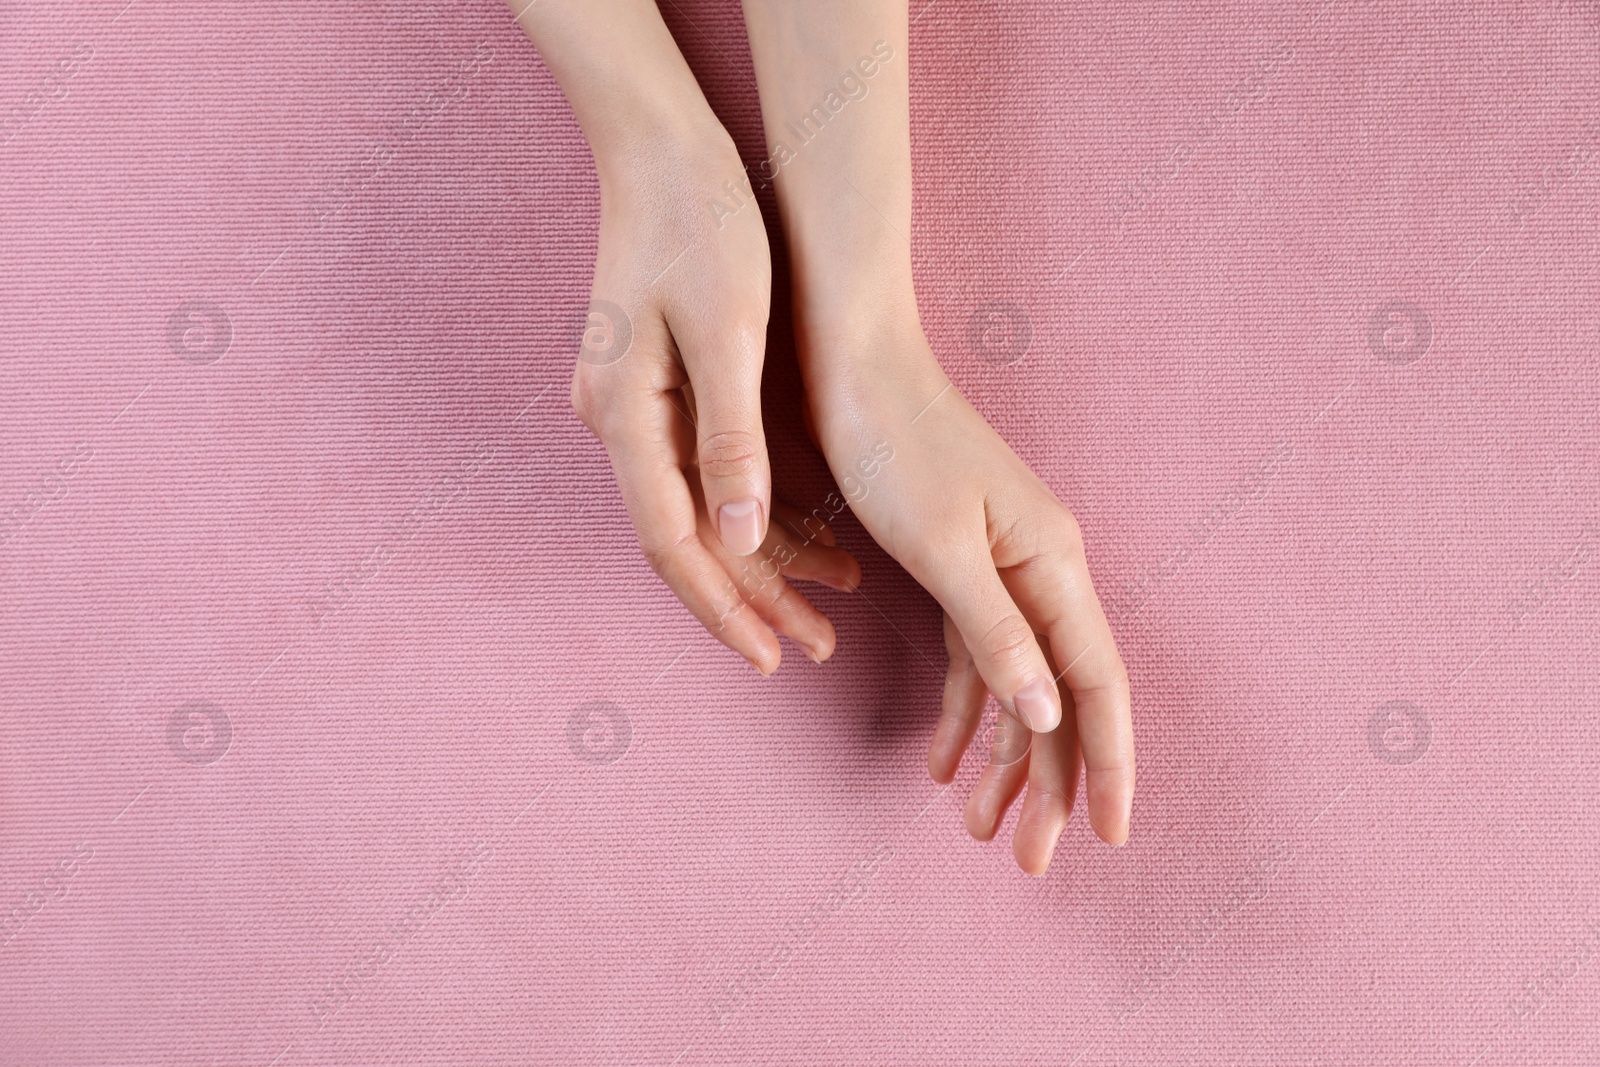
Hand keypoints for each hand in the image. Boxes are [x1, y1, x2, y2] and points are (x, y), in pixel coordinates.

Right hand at [570, 124, 859, 671]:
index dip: (724, 606)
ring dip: (760, 558)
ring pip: (696, 511)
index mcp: (624, 413)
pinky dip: (751, 506)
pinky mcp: (654, 390)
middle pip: (683, 539)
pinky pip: (701, 471)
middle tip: (814, 645)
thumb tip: (744, 538)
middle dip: (750, 598)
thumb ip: (730, 440)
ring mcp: (629, 407)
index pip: (673, 542)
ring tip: (832, 597)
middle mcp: (614, 421)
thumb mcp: (726, 330)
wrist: (662, 147)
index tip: (771, 655)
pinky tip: (804, 530)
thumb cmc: (700, 223)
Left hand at [801, 313, 1133, 871]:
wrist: (846, 354)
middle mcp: (1040, 569)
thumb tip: (1049, 716)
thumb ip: (995, 632)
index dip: (1107, 764)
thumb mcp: (939, 544)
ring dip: (1004, 756)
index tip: (1109, 837)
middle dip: (1052, 783)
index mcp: (1051, 563)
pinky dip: (964, 709)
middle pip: (1061, 697)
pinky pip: (976, 656)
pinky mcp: (958, 564)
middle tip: (1030, 861)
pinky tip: (944, 758)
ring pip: (1018, 685)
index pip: (1096, 684)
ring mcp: (1001, 568)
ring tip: (981, 827)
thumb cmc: (890, 440)